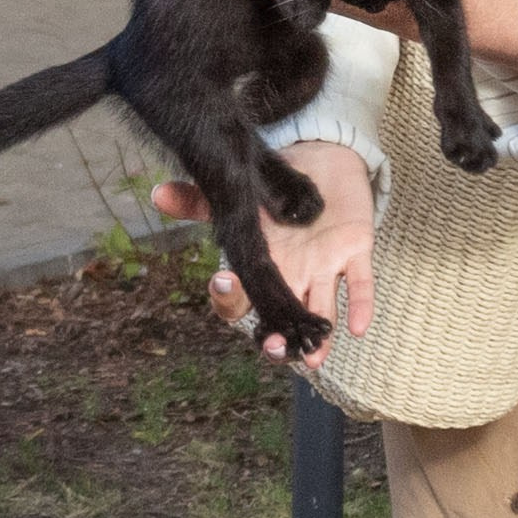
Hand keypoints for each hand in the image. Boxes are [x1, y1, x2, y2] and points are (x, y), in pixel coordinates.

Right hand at [152, 141, 376, 368]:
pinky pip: (360, 284)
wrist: (322, 159)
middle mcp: (291, 276)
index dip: (230, 298)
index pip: (240, 298)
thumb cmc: (274, 189)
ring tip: (311, 358)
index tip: (223, 283)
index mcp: (259, 267)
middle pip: (279, 319)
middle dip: (274, 338)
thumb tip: (157, 194)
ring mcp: (324, 268)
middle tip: (268, 344)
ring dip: (316, 337)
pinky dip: (360, 305)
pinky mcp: (355, 251)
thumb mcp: (236, 195)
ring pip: (320, 310)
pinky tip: (357, 327)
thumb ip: (198, 200)